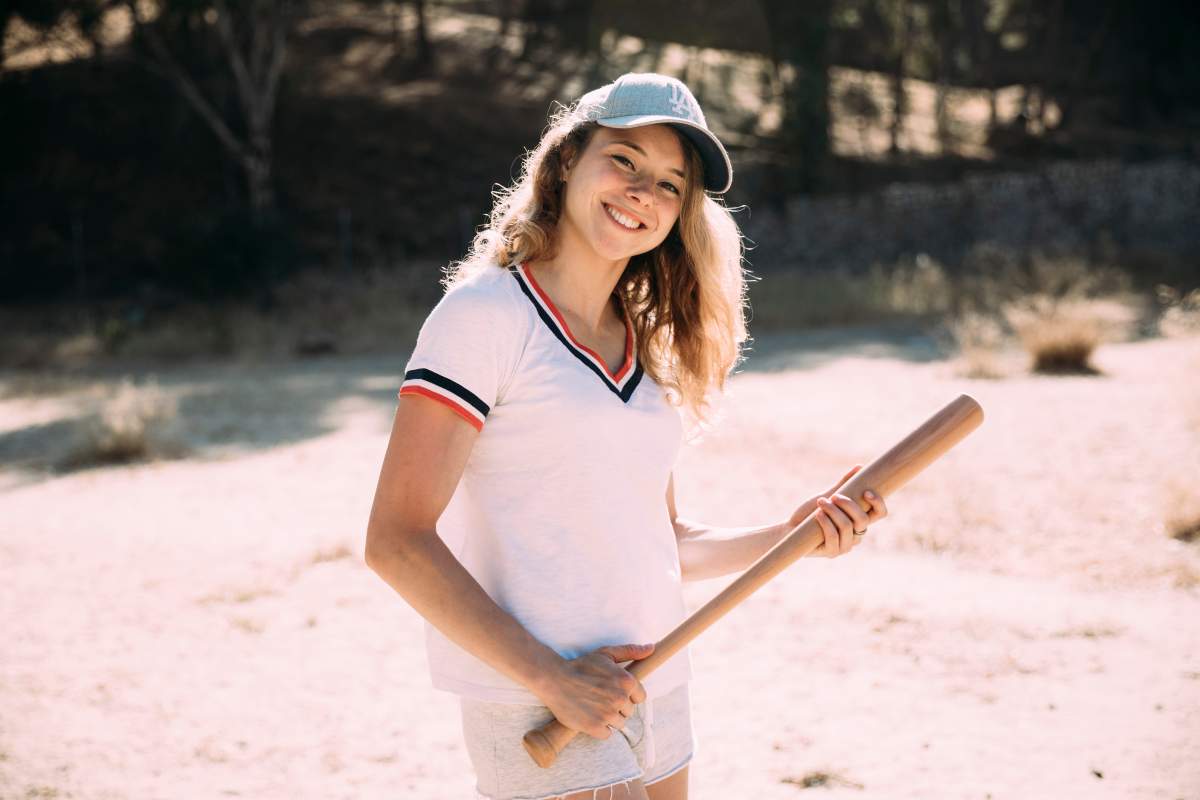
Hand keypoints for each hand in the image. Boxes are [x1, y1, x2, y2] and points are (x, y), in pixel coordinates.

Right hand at [535, 643, 652, 739]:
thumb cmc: (582, 665)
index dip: (628, 695)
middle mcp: (620, 699)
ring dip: (609, 718)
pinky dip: (599, 728)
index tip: (614, 692)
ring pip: (619, 723)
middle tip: (600, 698)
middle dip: (618, 706)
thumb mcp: (606, 654)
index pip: (640, 698)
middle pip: (629, 711)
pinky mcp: (595, 727)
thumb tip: (651, 648)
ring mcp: (608, 714)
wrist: (555, 679)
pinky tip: (589, 716)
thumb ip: (631, 651)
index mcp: (626, 681)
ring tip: (594, 707)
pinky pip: (607, 734)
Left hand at [786, 465, 887, 558]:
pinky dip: (825, 522)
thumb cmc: (811, 513)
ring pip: (847, 527)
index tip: (866, 491)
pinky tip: (818, 514)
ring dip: (833, 511)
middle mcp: (856, 535)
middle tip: (833, 496)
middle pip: (863, 520)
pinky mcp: (832, 552)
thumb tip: (859, 467)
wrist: (791, 529)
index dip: (878, 503)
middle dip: (848, 505)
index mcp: (860, 521)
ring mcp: (845, 546)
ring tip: (820, 502)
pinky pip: (833, 536)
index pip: (880, 514)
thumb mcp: (829, 496)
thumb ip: (844, 485)